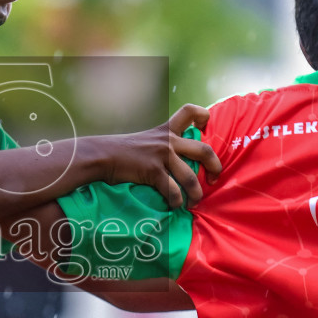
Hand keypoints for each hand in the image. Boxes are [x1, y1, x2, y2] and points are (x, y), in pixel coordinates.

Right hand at [93, 103, 220, 207]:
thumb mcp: (145, 140)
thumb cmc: (121, 151)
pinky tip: (174, 206)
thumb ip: (162, 144)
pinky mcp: (153, 171)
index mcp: (167, 130)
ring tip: (194, 202)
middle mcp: (168, 141)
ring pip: (191, 177)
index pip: (189, 111)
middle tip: (215, 179)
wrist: (101, 155)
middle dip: (215, 166)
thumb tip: (177, 161)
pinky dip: (176, 201)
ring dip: (196, 194)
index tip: (205, 127)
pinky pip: (173, 191)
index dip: (203, 116)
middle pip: (203, 149)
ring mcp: (162, 156)